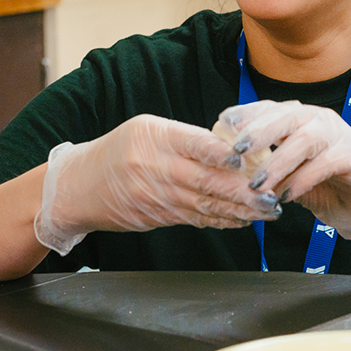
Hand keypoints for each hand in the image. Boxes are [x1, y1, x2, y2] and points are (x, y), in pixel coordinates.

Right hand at [34, 114, 281, 254]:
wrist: (78, 187)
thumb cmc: (118, 150)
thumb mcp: (145, 130)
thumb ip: (185, 137)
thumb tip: (228, 150)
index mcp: (156, 139)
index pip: (193, 144)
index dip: (219, 153)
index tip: (242, 160)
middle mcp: (158, 168)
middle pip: (206, 181)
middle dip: (243, 190)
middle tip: (272, 194)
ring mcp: (158, 197)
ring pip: (206, 204)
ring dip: (241, 210)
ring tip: (269, 210)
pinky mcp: (160, 217)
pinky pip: (197, 218)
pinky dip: (222, 220)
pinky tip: (245, 220)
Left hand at [217, 100, 350, 246]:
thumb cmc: (323, 183)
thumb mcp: (288, 171)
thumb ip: (265, 163)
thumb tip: (228, 163)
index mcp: (301, 118)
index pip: (270, 108)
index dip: (246, 113)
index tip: (222, 123)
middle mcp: (319, 120)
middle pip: (287, 116)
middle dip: (259, 130)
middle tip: (236, 149)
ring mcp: (340, 136)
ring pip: (305, 139)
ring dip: (278, 162)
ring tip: (258, 184)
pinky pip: (326, 164)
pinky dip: (302, 180)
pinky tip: (286, 196)